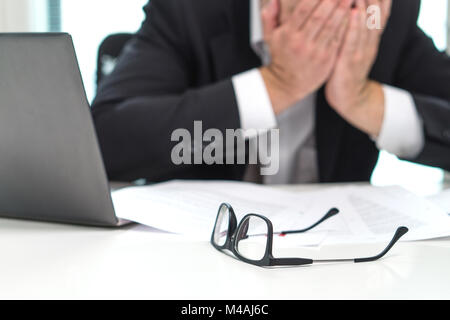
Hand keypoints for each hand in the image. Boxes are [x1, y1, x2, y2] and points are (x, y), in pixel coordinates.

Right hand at [260, 0, 352, 114]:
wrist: (286, 84)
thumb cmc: (280, 58)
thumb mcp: (269, 38)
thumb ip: (270, 17)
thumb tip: (273, 0)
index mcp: (288, 34)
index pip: (304, 9)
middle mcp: (302, 43)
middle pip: (320, 16)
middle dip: (332, 0)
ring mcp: (315, 52)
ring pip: (331, 27)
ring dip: (342, 10)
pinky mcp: (326, 59)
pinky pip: (338, 39)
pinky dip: (346, 27)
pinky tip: (353, 16)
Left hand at [325, 0, 391, 136]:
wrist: (350, 98)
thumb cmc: (347, 70)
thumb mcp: (356, 47)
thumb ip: (358, 30)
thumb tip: (356, 9)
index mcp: (371, 38)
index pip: (380, 12)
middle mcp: (369, 42)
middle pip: (375, 14)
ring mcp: (361, 52)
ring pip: (366, 25)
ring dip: (365, 5)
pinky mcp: (349, 62)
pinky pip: (352, 42)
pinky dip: (354, 27)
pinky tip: (354, 13)